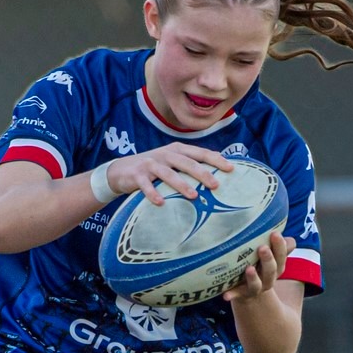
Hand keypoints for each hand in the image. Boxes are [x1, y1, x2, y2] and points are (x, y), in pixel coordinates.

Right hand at [105, 145, 234, 205]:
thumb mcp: (173, 161)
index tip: (231, 169)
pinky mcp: (137, 175)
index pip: (200, 153)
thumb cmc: (154, 167)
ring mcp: (150, 164)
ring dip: (181, 184)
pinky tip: (160, 203)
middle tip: (215, 185)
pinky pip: (145, 185)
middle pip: (187, 162)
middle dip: (202, 173)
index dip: (215, 160)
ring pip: (168, 173)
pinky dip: (153, 194)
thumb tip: (219, 162)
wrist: (121, 170)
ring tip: (193, 196)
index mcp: (177, 150)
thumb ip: (192, 161)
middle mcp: (165, 154)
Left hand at [224, 230, 294, 303]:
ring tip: (249, 269)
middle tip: (263, 248)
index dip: (280, 246)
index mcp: (277, 266)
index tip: (275, 233)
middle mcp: (268, 278)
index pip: (281, 256)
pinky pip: (237, 295)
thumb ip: (274, 244)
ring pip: (257, 284)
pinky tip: (225, 295)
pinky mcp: (241, 293)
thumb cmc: (259, 263)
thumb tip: (277, 228)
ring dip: (253, 277)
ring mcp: (255, 287)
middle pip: (271, 270)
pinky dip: (232, 295)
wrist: (250, 289)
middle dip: (268, 259)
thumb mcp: (268, 253)